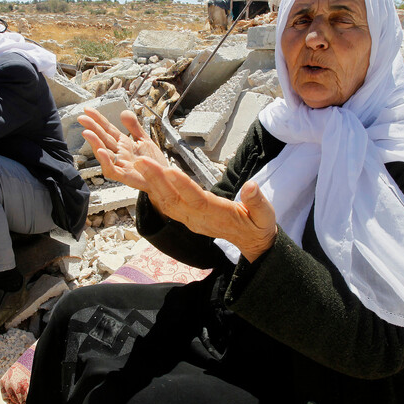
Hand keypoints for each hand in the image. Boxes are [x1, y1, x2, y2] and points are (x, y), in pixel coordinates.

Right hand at [79, 108, 168, 190]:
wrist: (165, 177)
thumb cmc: (153, 162)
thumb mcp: (144, 140)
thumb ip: (134, 127)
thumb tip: (124, 112)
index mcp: (123, 144)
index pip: (108, 129)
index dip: (98, 120)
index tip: (87, 110)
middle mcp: (119, 154)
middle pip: (103, 139)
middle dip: (92, 129)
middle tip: (82, 118)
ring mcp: (120, 164)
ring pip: (104, 154)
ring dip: (95, 144)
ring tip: (87, 133)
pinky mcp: (125, 176)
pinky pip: (112, 169)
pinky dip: (106, 161)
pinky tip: (102, 151)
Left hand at [134, 159, 277, 261]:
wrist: (250, 242)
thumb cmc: (258, 225)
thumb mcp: (265, 216)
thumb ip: (258, 202)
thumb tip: (251, 186)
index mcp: (217, 215)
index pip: (198, 199)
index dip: (184, 186)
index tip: (171, 171)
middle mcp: (199, 218)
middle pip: (174, 199)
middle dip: (157, 180)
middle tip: (141, 161)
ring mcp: (190, 219)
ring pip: (167, 201)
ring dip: (151, 183)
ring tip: (139, 163)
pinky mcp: (187, 217)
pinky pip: (167, 203)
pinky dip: (154, 189)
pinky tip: (145, 175)